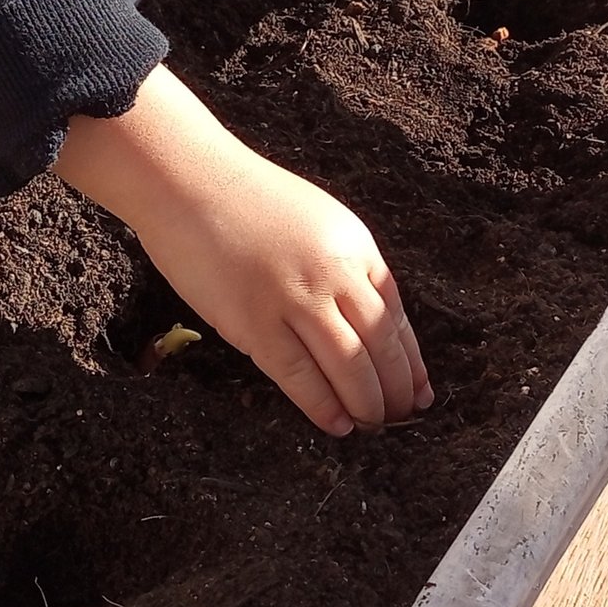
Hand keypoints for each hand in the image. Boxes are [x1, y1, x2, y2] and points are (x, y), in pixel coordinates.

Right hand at [58, 68, 428, 434]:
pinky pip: (298, 374)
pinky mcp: (254, 322)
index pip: (396, 315)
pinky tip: (336, 423)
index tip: (420, 390)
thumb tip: (363, 323)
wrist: (187, 181)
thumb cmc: (244, 200)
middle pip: (381, 345)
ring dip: (366, 403)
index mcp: (354, 246)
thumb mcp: (316, 221)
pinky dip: (322, 404)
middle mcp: (334, 273)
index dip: (412, 360)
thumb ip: (343, 265)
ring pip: (349, 365)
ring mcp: (294, 298)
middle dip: (396, 389)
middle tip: (400, 417)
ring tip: (371, 424)